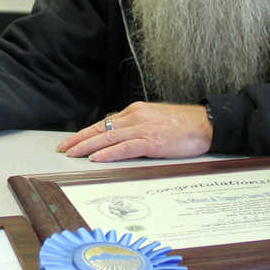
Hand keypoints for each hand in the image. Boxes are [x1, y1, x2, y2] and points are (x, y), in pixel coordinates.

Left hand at [56, 102, 212, 161]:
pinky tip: (95, 158)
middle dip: (78, 139)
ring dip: (86, 147)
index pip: (104, 123)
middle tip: (62, 149)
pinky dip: (108, 153)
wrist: (206, 123)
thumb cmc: (184, 124)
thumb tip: (120, 139)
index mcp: (135, 111)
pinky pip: (124, 148)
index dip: (85, 133)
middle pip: (100, 129)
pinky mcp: (151, 141)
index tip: (71, 141)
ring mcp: (142, 128)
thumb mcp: (155, 120)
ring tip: (72, 154)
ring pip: (107, 138)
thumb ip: (137, 127)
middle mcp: (135, 117)